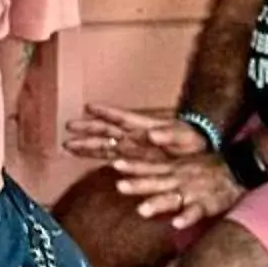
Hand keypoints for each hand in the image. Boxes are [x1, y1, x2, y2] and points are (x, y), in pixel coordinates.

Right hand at [62, 104, 207, 163]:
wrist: (199, 152)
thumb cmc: (192, 140)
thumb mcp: (183, 135)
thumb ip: (168, 135)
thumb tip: (152, 135)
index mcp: (144, 126)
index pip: (121, 117)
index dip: (106, 112)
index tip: (88, 107)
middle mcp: (134, 136)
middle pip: (106, 130)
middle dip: (87, 129)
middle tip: (68, 127)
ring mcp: (133, 148)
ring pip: (104, 144)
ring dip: (87, 144)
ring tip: (68, 145)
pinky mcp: (135, 160)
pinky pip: (111, 157)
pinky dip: (97, 156)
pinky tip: (84, 156)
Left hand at [111, 150, 242, 231]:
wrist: (236, 169)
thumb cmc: (206, 168)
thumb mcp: (183, 162)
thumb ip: (163, 166)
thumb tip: (142, 166)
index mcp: (174, 169)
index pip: (150, 166)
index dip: (133, 165)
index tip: (114, 163)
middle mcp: (179, 179)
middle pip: (156, 182)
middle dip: (138, 184)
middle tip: (119, 186)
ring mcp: (192, 192)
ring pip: (172, 198)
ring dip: (157, 203)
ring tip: (142, 210)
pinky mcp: (206, 204)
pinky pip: (196, 212)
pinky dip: (187, 217)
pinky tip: (177, 224)